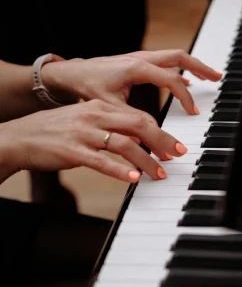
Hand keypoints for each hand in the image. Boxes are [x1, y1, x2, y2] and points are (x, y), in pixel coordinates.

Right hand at [0, 99, 186, 183]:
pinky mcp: (72, 152)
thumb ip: (111, 128)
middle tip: (178, 156)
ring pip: (124, 144)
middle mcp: (94, 117)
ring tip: (160, 174)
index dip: (161, 132)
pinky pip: (101, 161)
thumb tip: (139, 141)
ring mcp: (83, 134)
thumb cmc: (56, 134)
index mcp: (99, 108)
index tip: (175, 146)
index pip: (138, 116)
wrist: (19, 137)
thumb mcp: (85, 123)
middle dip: (163, 141)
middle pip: (138, 125)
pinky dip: (120, 170)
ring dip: (147, 161)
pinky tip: (134, 178)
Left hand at [42, 50, 221, 114]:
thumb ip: (134, 122)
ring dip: (193, 66)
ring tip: (209, 77)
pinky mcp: (138, 62)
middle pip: (179, 57)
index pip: (171, 79)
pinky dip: (180, 69)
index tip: (193, 112)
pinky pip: (165, 62)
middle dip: (200, 67)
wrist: (71, 74)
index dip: (184, 97)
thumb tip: (154, 139)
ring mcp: (140, 58)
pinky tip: (186, 80)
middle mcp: (141, 58)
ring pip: (174, 57)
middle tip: (217, 78)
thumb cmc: (88, 88)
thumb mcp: (111, 108)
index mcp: (137, 67)